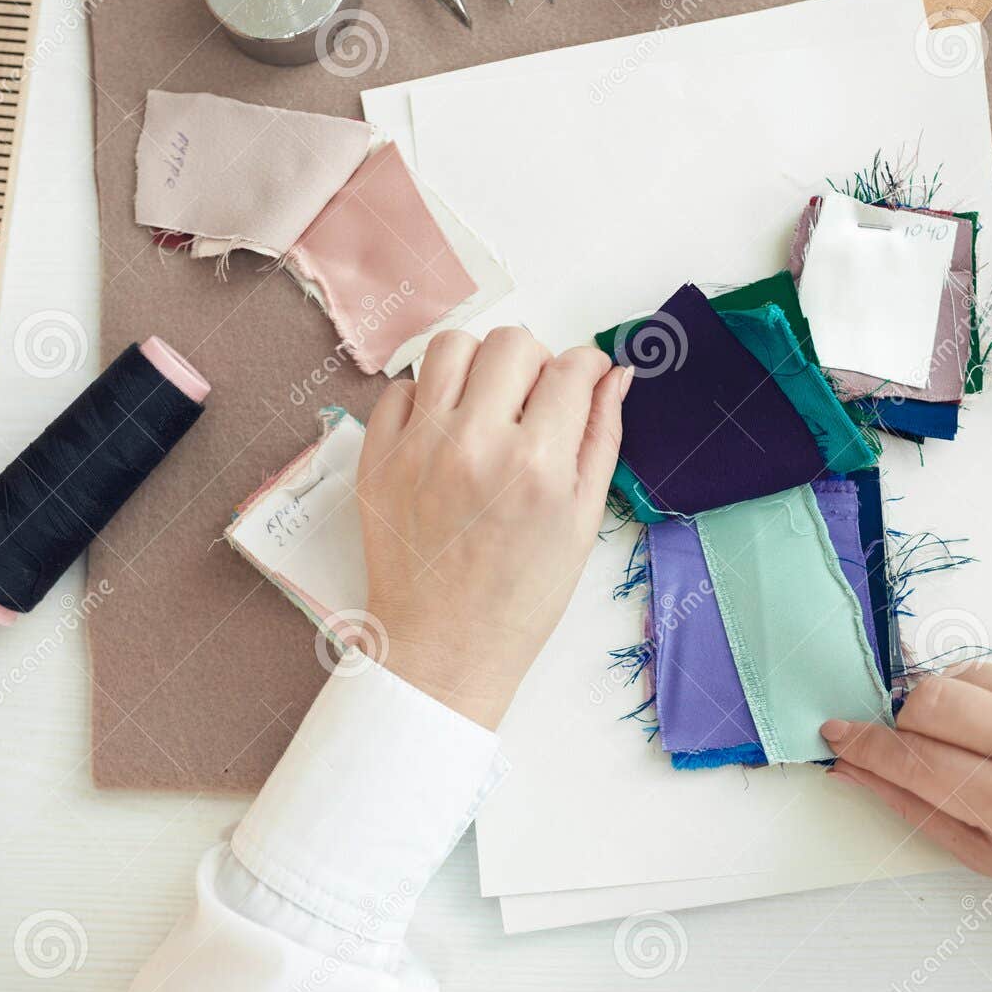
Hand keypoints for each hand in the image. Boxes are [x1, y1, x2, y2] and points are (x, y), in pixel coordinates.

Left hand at [357, 328, 630, 729]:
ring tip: (487, 401)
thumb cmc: (519, 598)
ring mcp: (418, 448)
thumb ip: (601, 439)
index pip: (570, 368)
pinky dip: (427, 398)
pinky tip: (444, 430)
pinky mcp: (377, 458)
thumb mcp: (581, 523)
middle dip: (535, 360)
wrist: (444, 648)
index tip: (583, 379)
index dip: (587, 367)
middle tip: (535, 397)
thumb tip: (614, 376)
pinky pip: (400, 389)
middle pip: (512, 343)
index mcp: (537, 465)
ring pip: (451, 347)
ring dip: (478, 364)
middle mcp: (475, 445)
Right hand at [822, 652, 991, 950]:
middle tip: (920, 745)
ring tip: (990, 741)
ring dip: (957, 705)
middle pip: (929, 699)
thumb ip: (918, 810)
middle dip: (908, 722)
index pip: (913, 760)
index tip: (837, 733)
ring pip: (964, 674)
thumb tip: (855, 770)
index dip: (864, 746)